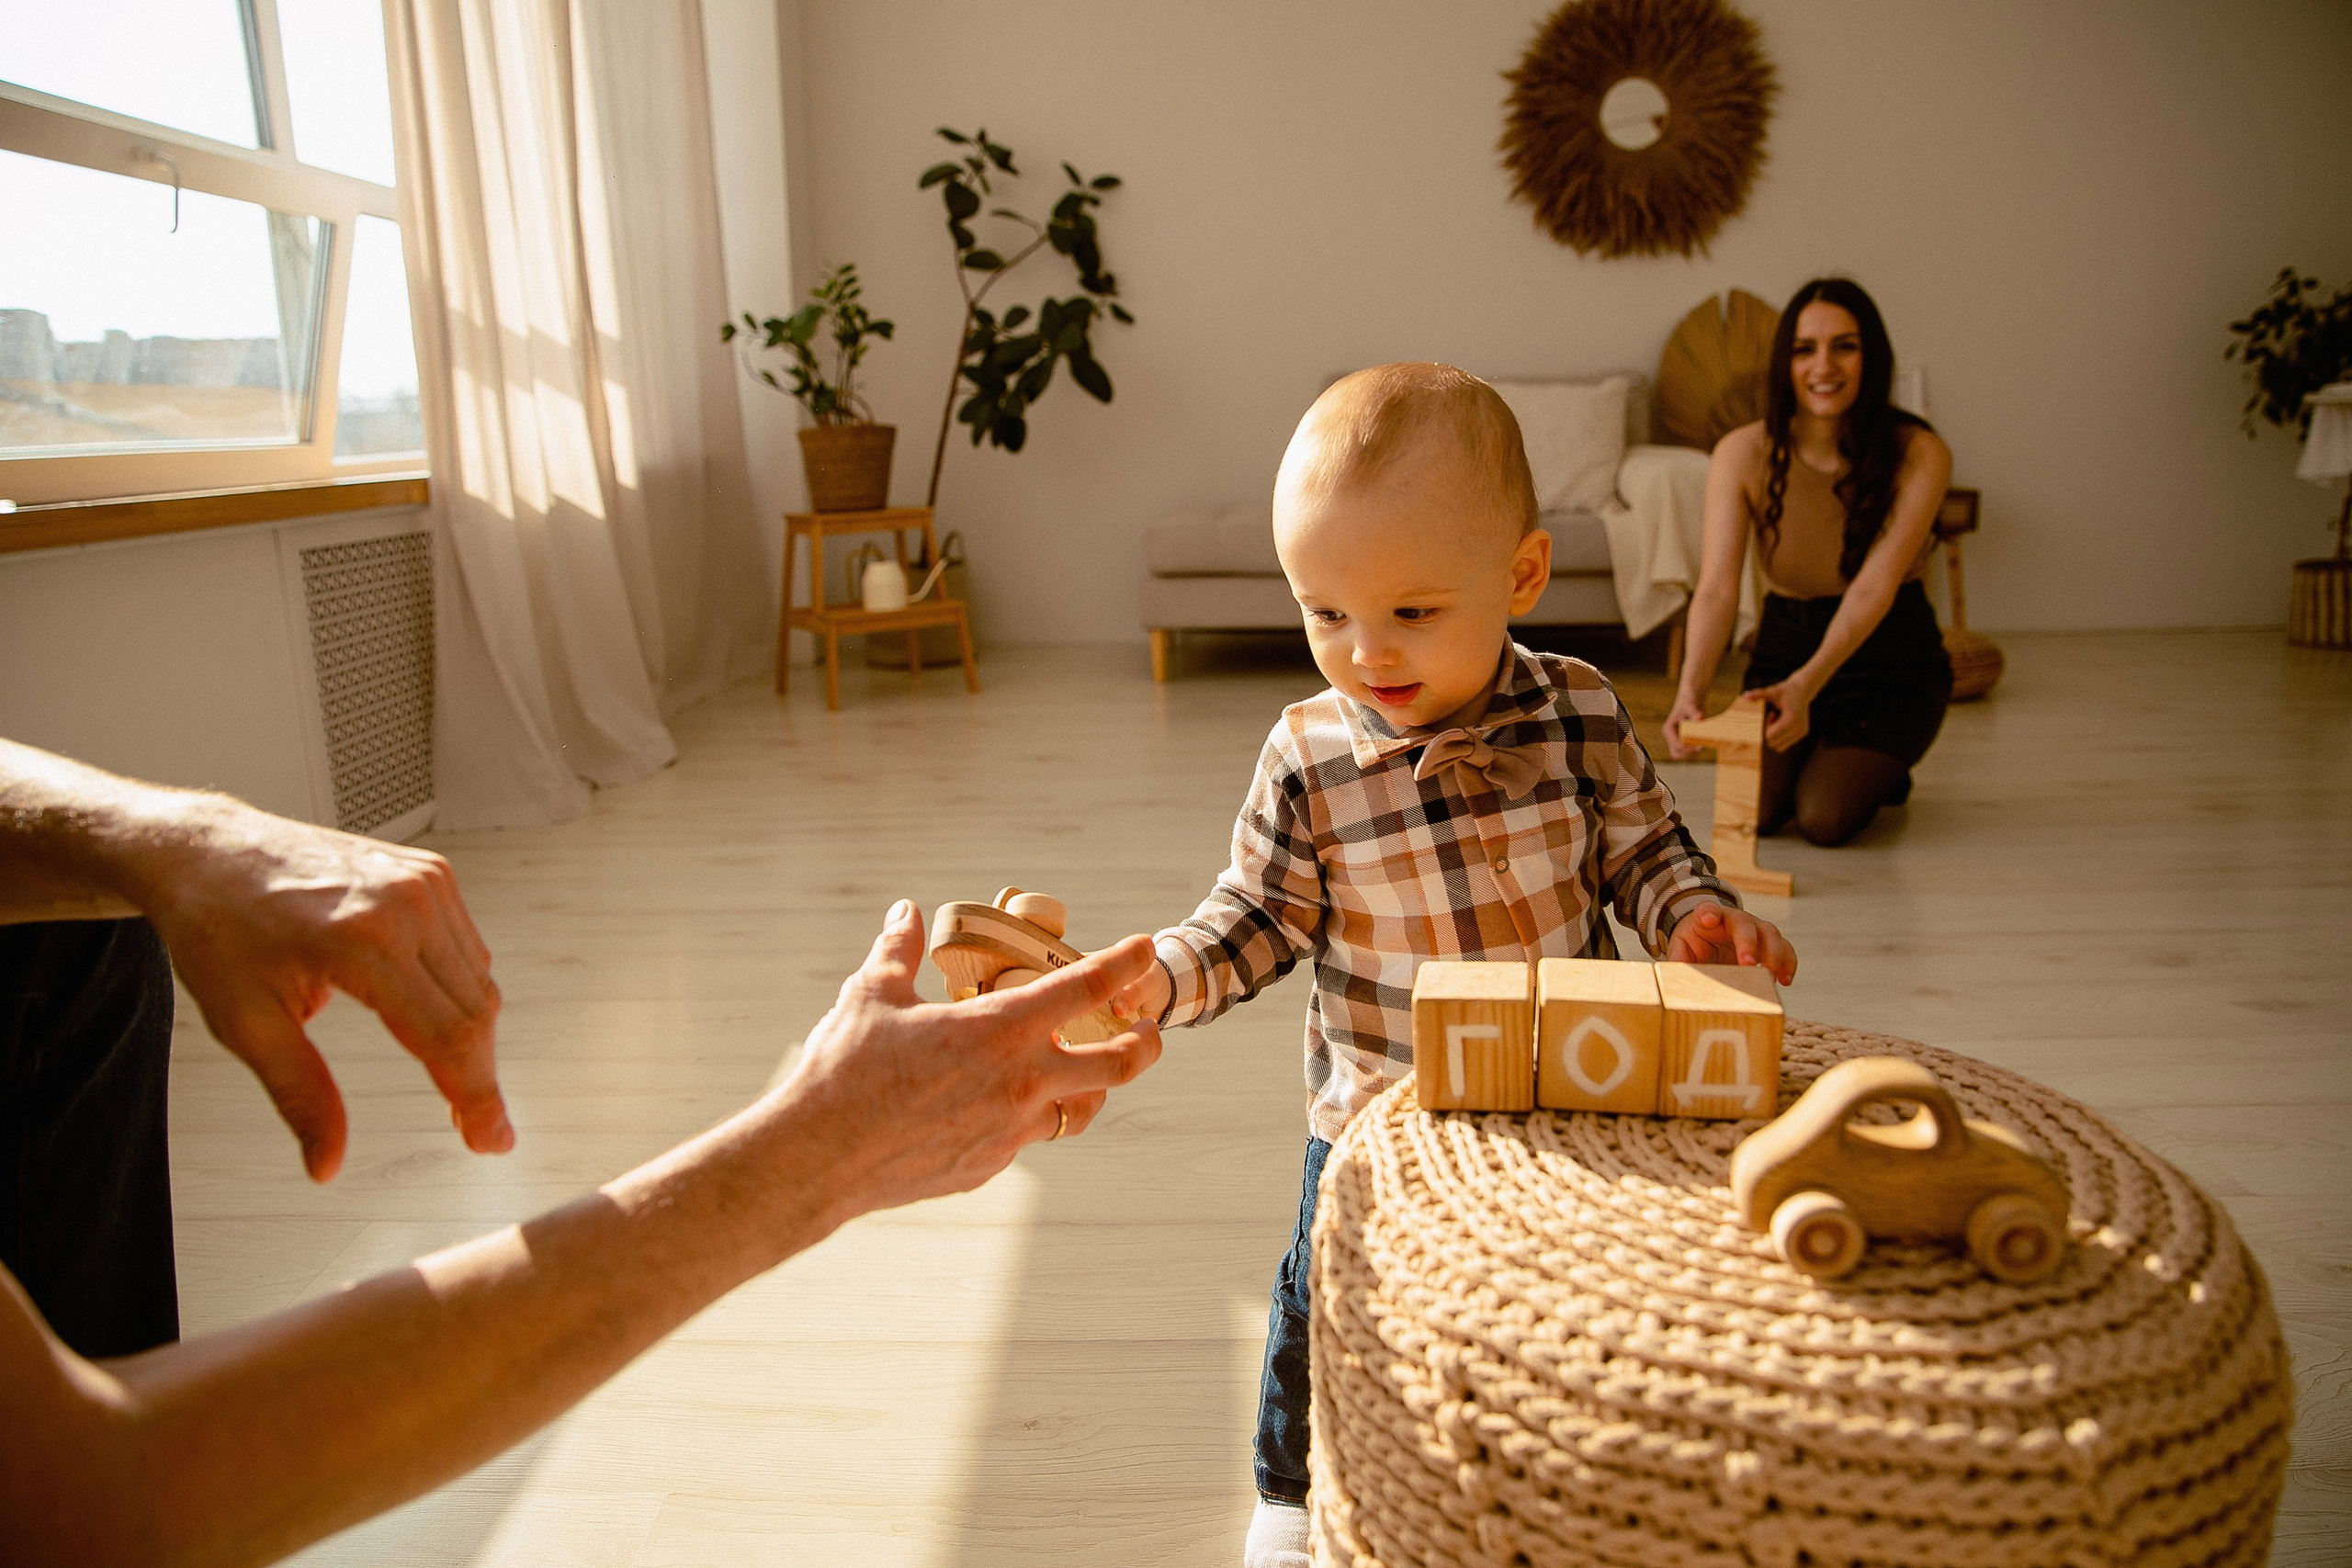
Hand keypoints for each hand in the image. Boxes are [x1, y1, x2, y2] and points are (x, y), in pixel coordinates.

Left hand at [135, 799, 506, 1181]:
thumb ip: (300, 1095)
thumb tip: (325, 1163)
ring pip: (479, 982)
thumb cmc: (217, 929)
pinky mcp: (430, 873)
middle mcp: (406, 904)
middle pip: (474, 1013)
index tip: (492, 1140)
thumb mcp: (244, 1023)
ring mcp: (424, 882)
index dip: (478, 1097)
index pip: (448, 1036)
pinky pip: (467, 948)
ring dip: (472, 1037)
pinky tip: (436, 1016)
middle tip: (473, 1128)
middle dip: (478, 1077)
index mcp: (363, 941)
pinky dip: (462, 991)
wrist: (208, 853)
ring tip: (450, 1079)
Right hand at [777, 902, 1163, 1214]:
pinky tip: (1001, 1108)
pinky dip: (1027, 1118)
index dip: (1125, 964)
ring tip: (1084, 1070)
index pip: (1086, 987)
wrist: (818, 1160)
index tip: (1145, 949)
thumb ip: (897, 951)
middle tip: (1149, 1029)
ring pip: (1078, 1110)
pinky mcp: (988, 1166)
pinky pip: (1025, 1138)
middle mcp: (1020, 1082)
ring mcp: (1009, 1132)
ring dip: (1090, 1087)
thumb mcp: (871, 996)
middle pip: (1120, 1064)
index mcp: (1000, 1029)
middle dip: (1147, 1043)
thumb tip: (905, 913)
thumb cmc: (844, 1072)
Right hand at [1662, 693, 1708, 759]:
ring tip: (1702, 743)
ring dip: (1693, 752)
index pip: (1677, 745)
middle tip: (1700, 746)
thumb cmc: (1689, 701)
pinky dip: (1695, 749)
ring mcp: (1676, 740)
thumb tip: (1700, 717)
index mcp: (1668, 730)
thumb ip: (1695, 713)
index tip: (1700, 745)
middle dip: (1689, 753)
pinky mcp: (1684, 740)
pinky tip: (1703, 741)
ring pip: (1682, 755)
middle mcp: (1671, 737)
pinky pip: (1688, 752)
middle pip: (1677, 754)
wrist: (1691, 698)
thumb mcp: (1691, 706)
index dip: (1688, 747)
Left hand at [1666, 900, 1797, 984]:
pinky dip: (1788, 963)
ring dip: (1773, 955)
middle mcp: (1734, 919)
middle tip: (1747, 964)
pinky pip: (1785, 948)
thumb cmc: (1694, 945)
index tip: (1708, 919)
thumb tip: (1677, 981)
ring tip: (1770, 978)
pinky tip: (1785, 980)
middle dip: (1748, 943)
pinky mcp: (1769, 943)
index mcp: (1707, 917)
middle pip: (1744, 923)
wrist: (1709, 940)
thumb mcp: (1680, 951)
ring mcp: (1755, 928)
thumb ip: (1678, 962)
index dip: (1708, 912)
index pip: (1707, 909)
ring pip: (1770, 933)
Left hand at [1750, 676, 1814, 750]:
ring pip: (1780, 746)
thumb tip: (1745, 695)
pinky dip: (1781, 736)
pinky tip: (1783, 722)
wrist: (1802, 690)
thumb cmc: (1784, 691)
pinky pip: (1786, 743)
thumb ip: (1759, 694)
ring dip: (1775, 736)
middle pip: (1774, 743)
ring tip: (1778, 720)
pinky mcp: (1802, 733)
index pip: (1770, 736)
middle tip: (1773, 717)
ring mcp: (1801, 731)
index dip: (1766, 727)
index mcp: (1791, 719)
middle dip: (1769, 733)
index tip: (1770, 715)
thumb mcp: (1771, 691)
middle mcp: (1798, 727)